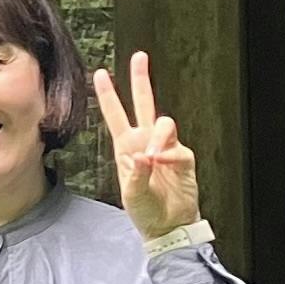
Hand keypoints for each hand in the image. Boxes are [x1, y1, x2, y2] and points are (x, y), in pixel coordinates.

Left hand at [103, 49, 200, 240]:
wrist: (168, 226)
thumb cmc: (145, 211)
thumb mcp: (132, 195)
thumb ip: (136, 174)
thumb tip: (143, 156)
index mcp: (126, 147)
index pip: (116, 115)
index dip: (108, 95)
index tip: (100, 74)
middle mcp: (145, 142)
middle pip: (144, 103)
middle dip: (141, 80)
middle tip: (139, 57)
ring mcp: (165, 148)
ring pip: (165, 123)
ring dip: (159, 137)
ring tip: (153, 157)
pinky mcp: (183, 158)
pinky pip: (179, 148)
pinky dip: (170, 156)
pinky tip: (164, 165)